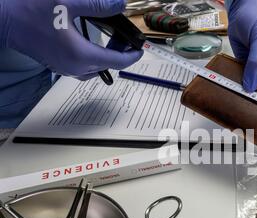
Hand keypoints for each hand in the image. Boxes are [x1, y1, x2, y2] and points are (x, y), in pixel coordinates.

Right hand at [0, 0, 142, 77]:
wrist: (2, 18)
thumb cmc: (28, 9)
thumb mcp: (67, 1)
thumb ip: (97, 4)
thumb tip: (119, 4)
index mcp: (81, 55)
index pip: (117, 61)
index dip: (132, 56)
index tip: (140, 49)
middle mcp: (75, 67)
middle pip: (108, 66)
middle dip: (120, 53)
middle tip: (124, 36)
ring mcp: (64, 69)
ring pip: (96, 69)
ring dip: (107, 57)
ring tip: (111, 40)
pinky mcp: (57, 66)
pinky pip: (83, 69)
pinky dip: (93, 59)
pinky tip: (92, 45)